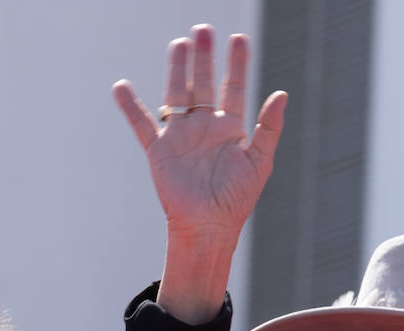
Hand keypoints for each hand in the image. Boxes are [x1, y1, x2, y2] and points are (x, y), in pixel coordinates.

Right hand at [114, 24, 286, 317]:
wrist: (209, 227)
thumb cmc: (237, 200)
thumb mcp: (259, 161)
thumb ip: (269, 127)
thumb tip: (281, 92)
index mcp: (230, 129)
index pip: (234, 87)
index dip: (236, 64)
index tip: (238, 39)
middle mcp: (204, 127)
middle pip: (203, 83)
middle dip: (204, 58)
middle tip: (203, 30)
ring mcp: (180, 136)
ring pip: (176, 94)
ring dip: (177, 70)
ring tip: (180, 44)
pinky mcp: (159, 150)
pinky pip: (142, 123)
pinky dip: (130, 107)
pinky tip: (121, 87)